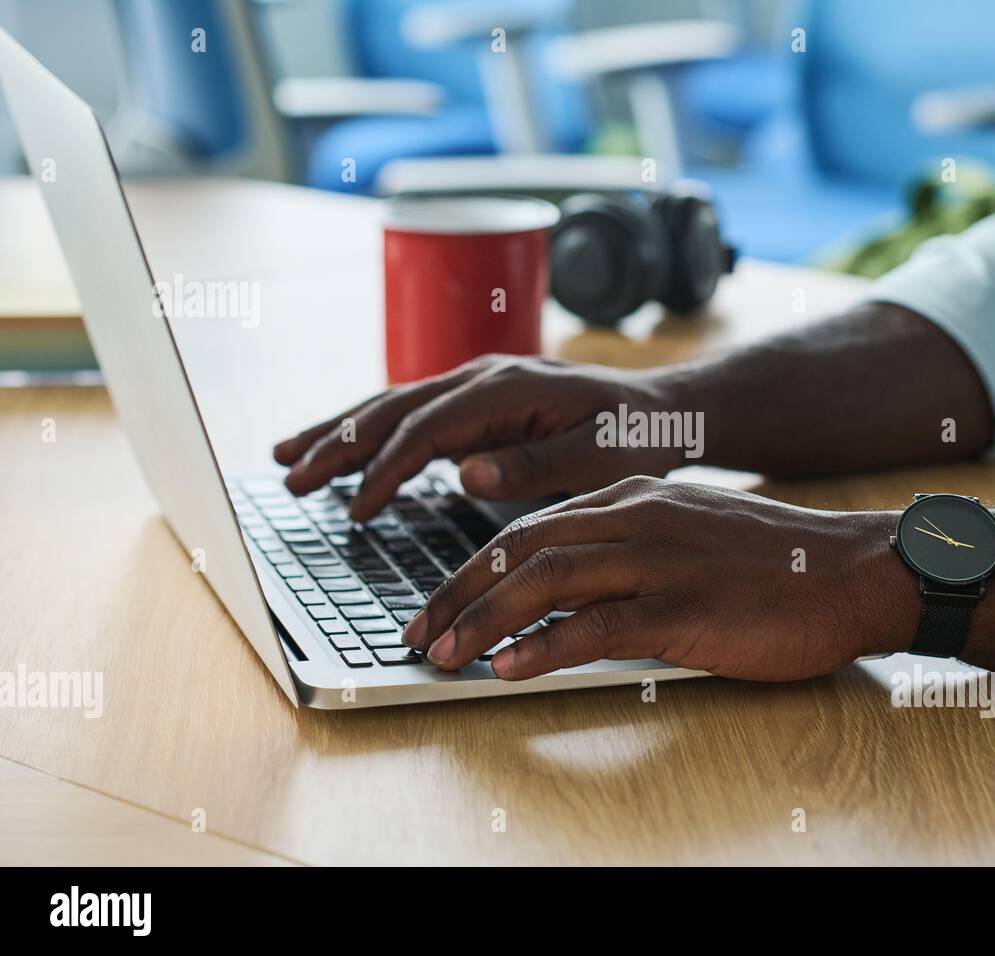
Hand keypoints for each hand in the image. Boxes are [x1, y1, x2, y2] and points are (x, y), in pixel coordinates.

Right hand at [273, 355, 689, 520]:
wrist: (660, 410)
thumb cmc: (634, 438)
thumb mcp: (598, 458)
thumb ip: (535, 467)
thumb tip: (464, 472)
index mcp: (508, 388)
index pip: (428, 430)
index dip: (387, 470)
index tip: (355, 511)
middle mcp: (484, 376)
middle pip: (394, 408)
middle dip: (338, 443)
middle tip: (288, 477)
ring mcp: (478, 383)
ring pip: (394, 404)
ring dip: (340, 431)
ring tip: (286, 457)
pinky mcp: (478, 399)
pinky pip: (412, 413)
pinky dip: (371, 430)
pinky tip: (341, 448)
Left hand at [400, 476, 916, 680]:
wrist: (855, 572)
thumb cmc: (774, 564)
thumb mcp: (689, 535)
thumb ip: (629, 550)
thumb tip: (568, 596)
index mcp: (633, 497)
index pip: (531, 526)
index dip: (473, 567)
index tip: (437, 602)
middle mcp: (638, 518)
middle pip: (521, 547)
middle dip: (457, 592)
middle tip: (416, 632)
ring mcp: (662, 561)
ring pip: (548, 579)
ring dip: (484, 619)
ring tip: (443, 654)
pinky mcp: (688, 608)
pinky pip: (599, 625)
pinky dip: (545, 646)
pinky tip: (509, 667)